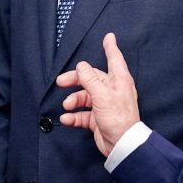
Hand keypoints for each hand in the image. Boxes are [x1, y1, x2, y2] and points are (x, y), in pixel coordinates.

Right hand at [56, 33, 139, 156]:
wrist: (122, 145)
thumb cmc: (118, 118)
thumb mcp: (102, 95)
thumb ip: (89, 79)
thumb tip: (81, 66)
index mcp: (118, 80)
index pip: (114, 58)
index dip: (110, 47)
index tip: (108, 37)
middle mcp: (112, 90)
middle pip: (91, 78)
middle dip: (75, 80)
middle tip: (61, 81)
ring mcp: (104, 104)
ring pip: (84, 97)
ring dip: (73, 100)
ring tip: (67, 105)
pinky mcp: (98, 118)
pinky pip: (82, 114)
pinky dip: (73, 116)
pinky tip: (67, 118)